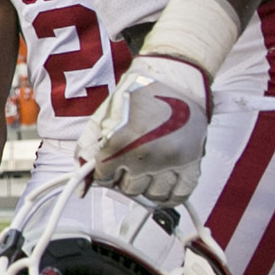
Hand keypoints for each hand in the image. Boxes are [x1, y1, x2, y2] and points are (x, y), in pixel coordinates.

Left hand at [76, 54, 212, 203]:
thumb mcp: (103, 118)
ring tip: (147, 168)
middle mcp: (145, 155)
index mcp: (120, 143)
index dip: (105, 170)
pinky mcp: (192, 162)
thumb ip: (86, 150)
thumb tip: (82, 185)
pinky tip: (164, 183)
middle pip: (128, 189)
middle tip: (131, 160)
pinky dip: (170, 196)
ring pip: (152, 196)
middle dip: (125, 178)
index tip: (111, 161)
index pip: (104, 178)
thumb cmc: (139, 94)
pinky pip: (179, 195)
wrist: (175, 78)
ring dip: (146, 187)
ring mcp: (170, 161)